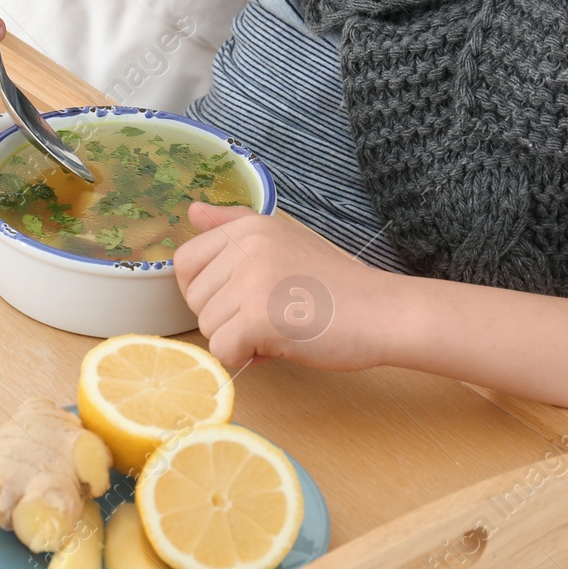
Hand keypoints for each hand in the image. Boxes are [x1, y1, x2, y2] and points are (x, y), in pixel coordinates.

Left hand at [172, 201, 394, 371]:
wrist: (381, 313)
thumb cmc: (334, 284)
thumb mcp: (284, 239)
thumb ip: (235, 225)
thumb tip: (192, 210)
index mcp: (248, 227)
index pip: (186, 262)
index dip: (204, 290)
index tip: (237, 298)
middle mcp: (245, 247)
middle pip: (195, 300)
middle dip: (225, 318)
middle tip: (269, 314)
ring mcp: (250, 281)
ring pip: (208, 329)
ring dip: (238, 339)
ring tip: (280, 328)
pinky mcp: (258, 318)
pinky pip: (223, 352)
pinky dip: (246, 358)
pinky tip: (280, 345)